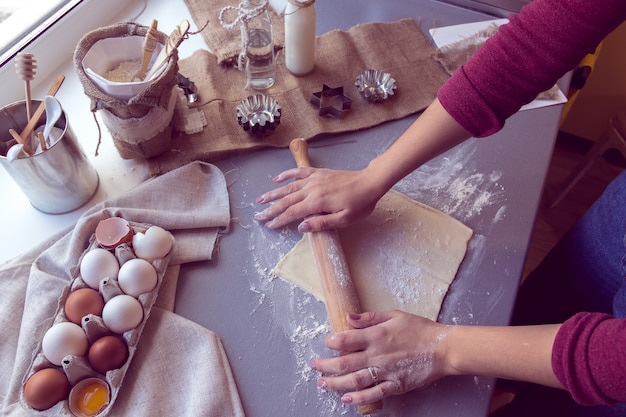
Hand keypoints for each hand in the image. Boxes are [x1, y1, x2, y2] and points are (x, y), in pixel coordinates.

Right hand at [254, 166, 384, 231]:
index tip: (269, 225)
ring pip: (289, 186)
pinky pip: (299, 172)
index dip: (279, 219)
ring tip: (260, 199)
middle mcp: (312, 189)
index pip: (293, 212)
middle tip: (258, 216)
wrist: (370, 182)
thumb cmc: (361, 203)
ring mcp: (315, 179)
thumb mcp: (345, 219)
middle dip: (271, 208)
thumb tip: (301, 227)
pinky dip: (286, 175)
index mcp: (317, 202)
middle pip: (287, 200)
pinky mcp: (319, 173)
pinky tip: (277, 179)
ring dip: (273, 193)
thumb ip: (322, 223)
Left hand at [310, 311, 450, 405]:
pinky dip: (359, 398)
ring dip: (335, 383)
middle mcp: (378, 355)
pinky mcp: (396, 385)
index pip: (345, 339)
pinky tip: (346, 398)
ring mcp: (386, 372)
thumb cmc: (421, 329)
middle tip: (314, 365)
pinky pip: (374, 394)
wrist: (443, 348)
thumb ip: (370, 317)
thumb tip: (349, 317)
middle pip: (344, 363)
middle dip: (325, 365)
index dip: (331, 341)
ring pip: (354, 380)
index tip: (327, 342)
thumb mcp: (395, 315)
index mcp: (377, 335)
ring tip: (323, 383)